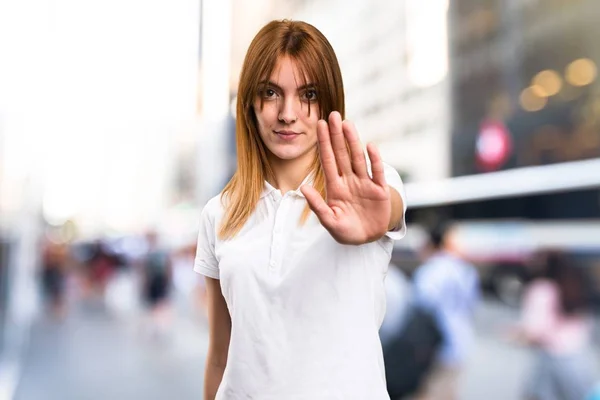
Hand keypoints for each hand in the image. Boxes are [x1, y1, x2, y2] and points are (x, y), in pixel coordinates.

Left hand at [301, 111, 389, 244]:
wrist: (367, 239)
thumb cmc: (346, 230)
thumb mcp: (329, 221)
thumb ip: (317, 205)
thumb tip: (302, 188)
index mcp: (335, 187)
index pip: (328, 161)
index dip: (323, 143)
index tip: (319, 125)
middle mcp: (349, 181)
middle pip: (342, 154)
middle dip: (336, 135)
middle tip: (332, 115)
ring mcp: (365, 184)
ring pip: (358, 159)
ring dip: (353, 142)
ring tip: (347, 124)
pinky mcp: (379, 191)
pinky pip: (377, 173)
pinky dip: (375, 160)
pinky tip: (370, 146)